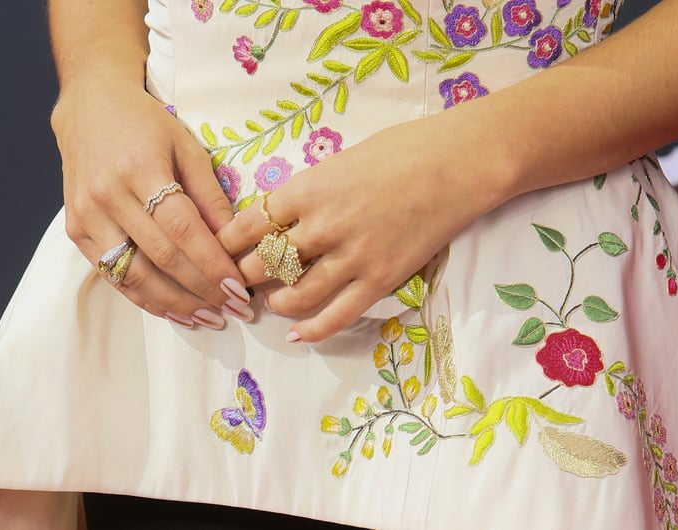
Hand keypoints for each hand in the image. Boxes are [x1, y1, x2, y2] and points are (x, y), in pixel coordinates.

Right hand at [51, 81, 253, 328]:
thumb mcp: (187, 147)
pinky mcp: (75, 230)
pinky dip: (144, 297)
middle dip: (201, 290)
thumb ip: (209, 195)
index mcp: (140, 168)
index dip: (212, 263)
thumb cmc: (146, 123)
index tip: (239, 288)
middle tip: (233, 309)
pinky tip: (173, 309)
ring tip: (207, 318)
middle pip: (160, 257)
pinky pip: (112, 274)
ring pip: (133, 274)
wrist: (89, 106)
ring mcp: (86, 215)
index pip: (182, 228)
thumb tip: (234, 242)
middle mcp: (108, 195)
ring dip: (173, 303)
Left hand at [217, 113, 506, 341]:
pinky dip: (313, 330)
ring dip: (275, 304)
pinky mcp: (379, 279)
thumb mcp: (340, 160)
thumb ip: (309, 192)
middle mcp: (320, 227)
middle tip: (239, 283)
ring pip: (294, 295)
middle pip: (264, 264)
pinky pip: (337, 315)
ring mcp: (350, 257)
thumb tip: (285, 214)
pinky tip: (298, 336)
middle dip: (245, 277)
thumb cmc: (402, 150)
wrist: (457, 164)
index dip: (227, 244)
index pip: (247, 226)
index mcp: (306, 190)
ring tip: (270, 304)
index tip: (220, 252)